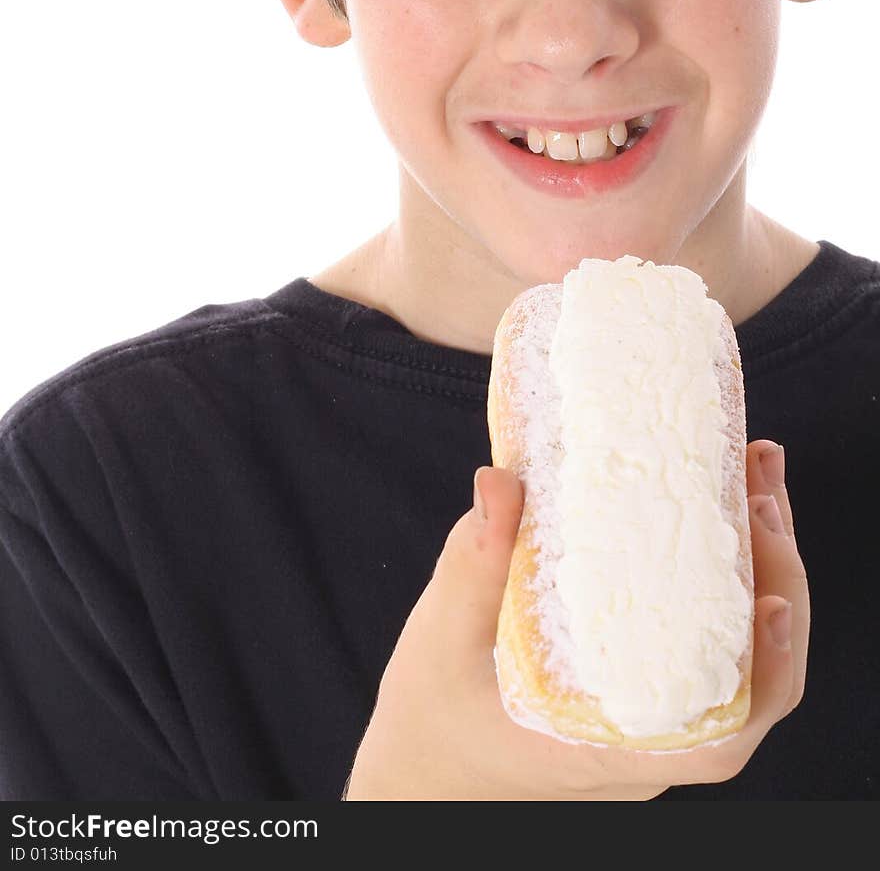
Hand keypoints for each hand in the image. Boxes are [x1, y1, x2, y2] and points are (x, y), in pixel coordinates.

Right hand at [345, 439, 807, 799]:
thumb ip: (473, 562)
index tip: (771, 597)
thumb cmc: (434, 716)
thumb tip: (501, 483)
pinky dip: (731, 581)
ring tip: (754, 481)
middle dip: (775, 575)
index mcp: (610, 747)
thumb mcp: (443, 638)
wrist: (425, 766)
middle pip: (754, 678)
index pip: (724, 732)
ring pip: (743, 656)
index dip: (765, 665)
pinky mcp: (650, 690)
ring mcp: (657, 720)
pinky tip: (722, 517)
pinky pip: (716, 643)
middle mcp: (651, 743)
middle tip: (760, 487)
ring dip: (760, 568)